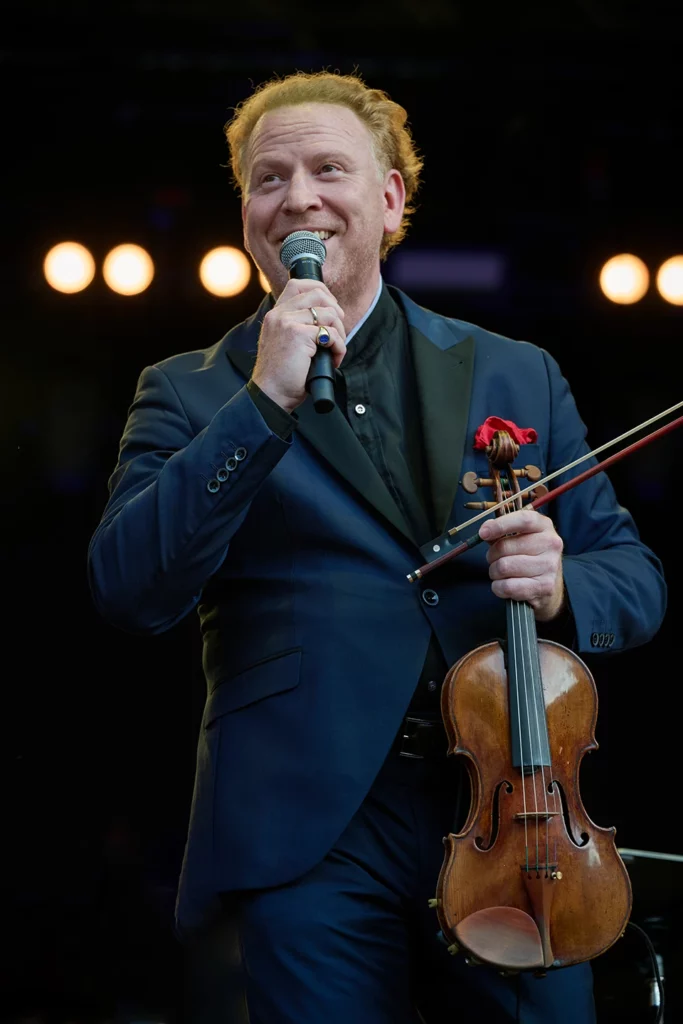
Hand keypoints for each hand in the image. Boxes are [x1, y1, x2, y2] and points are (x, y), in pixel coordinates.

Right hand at [252, 279, 346, 412]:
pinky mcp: (299, 335)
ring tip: (334, 351)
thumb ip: (299, 327)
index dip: (321, 292)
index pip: (298, 285)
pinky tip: (333, 360)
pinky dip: (339, 348)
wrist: (271, 394)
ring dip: (340, 333)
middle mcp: (280, 315)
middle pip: (318, 293)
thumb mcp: (286, 344)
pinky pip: (331, 334)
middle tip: (337, 333)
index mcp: (275, 315)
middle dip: (336, 311)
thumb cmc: (281, 375)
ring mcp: (288, 322)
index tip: (331, 309)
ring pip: (329, 313)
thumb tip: (329, 319)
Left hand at [478, 509, 564, 621]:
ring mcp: (550, 565)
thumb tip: (485, 531)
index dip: (499, 525)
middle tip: (494, 559)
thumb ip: (501, 531)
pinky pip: (508, 586)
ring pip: (504, 567)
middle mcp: (551, 543)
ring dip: (494, 572)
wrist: (549, 584)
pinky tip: (504, 584)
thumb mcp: (519, 537)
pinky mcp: (545, 586)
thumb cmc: (529, 555)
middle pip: (505, 547)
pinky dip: (498, 587)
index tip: (483, 533)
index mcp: (544, 525)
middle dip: (491, 555)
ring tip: (501, 572)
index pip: (523, 520)